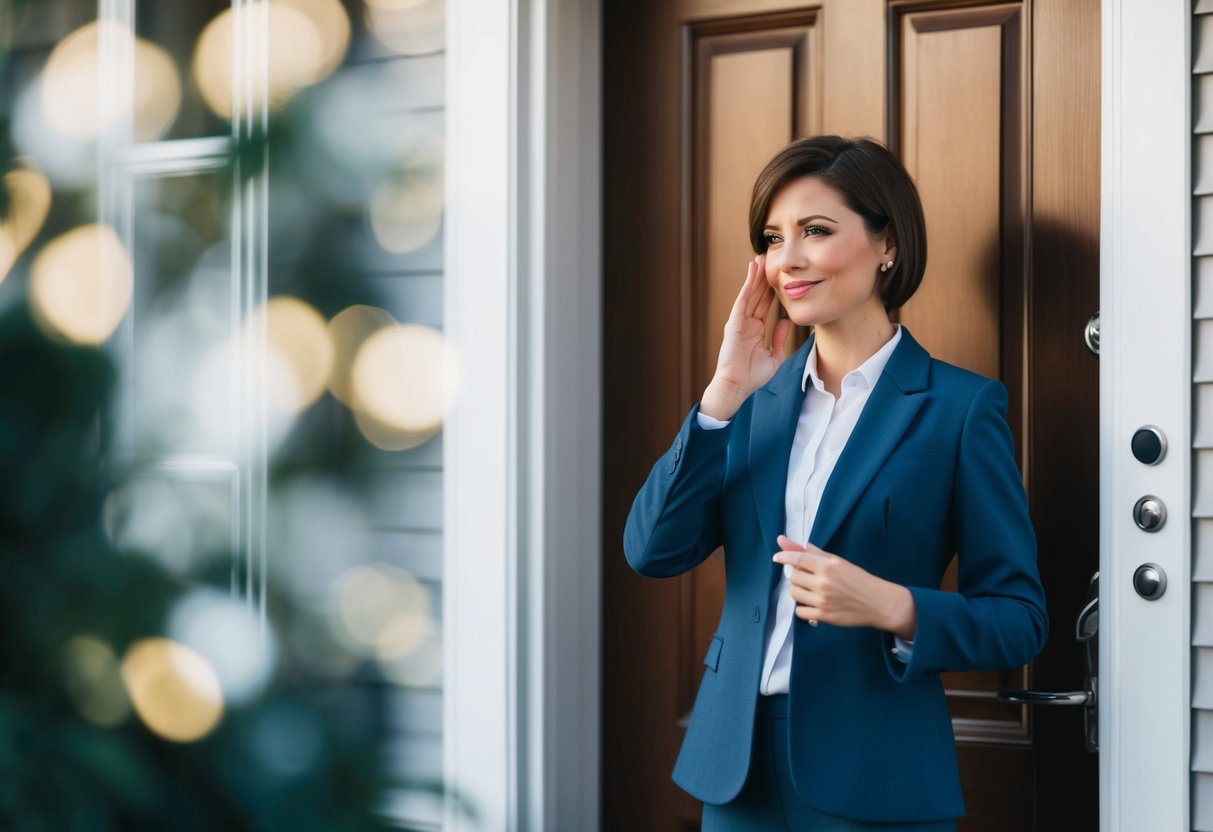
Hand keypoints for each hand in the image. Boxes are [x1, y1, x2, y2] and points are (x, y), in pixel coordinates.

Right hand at [700, 255, 790, 419]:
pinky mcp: (734, 323)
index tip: (778, 275)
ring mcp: (739, 321)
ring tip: (760, 257)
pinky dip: (747, 285)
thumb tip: (786, 321)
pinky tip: (752, 272)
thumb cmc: (753, 377)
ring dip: (755, 275)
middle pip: (757, 295)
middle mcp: (747, 323)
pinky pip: (743, 300)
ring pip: (749, 293)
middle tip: (769, 258)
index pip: (765, 305)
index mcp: (756, 330)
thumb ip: (779, 339)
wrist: (737, 386)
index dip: (771, 289)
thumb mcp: (774, 357)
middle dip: (763, 277)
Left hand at [773, 535, 915, 638]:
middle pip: (793, 576)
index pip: (797, 559)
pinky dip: (802, 606)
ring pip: (794, 593)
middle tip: (805, 575)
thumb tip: (788, 542)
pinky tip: (811, 602)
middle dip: (795, 574)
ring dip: (796, 589)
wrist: (878, 603)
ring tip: (808, 588)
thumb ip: (814, 553)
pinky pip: (799, 611)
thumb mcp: (838, 562)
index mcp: (828, 566)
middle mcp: (824, 583)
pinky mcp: (824, 616)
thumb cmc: (859, 580)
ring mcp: (823, 601)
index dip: (784, 557)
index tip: (777, 557)